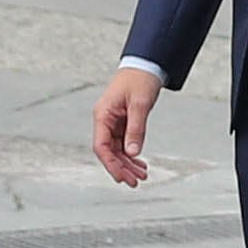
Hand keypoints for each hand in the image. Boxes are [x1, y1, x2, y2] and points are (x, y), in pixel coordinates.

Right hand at [91, 66, 158, 186]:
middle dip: (121, 168)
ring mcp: (113, 122)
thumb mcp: (140, 104)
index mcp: (103, 115)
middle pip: (109, 152)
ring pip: (117, 150)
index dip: (110, 164)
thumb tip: (133, 153)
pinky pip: (124, 143)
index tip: (122, 178)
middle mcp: (105, 120)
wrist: (146, 65)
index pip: (101, 146)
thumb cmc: (140, 80)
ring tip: (142, 176)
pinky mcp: (122, 123)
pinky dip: (132, 155)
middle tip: (136, 182)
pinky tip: (140, 164)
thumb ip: (136, 129)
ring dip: (128, 164)